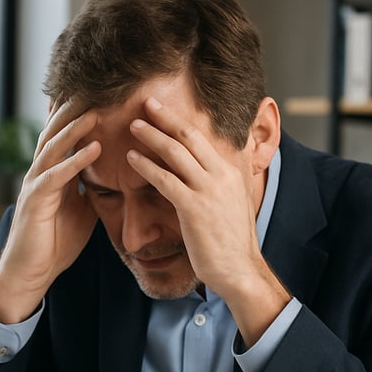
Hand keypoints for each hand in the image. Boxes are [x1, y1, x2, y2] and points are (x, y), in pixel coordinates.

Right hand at [0, 100, 100, 323]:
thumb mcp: (81, 210)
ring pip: (53, 148)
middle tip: (93, 87)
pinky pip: (57, 177)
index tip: (97, 93)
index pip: (63, 136)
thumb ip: (90, 189)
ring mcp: (35, 185)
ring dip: (75, 129)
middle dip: (72, 110)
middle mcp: (40, 172)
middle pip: (54, 132)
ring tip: (95, 111)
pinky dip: (75, 161)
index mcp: (52, 173)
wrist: (34, 272)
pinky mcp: (36, 202)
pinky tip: (94, 148)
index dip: (76, 114)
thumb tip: (112, 175)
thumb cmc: (56, 241)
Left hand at [126, 97, 289, 345]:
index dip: (179, 121)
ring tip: (133, 125)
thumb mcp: (234, 203)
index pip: (202, 138)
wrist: (239, 269)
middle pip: (189, 136)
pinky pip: (165, 179)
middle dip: (165, 116)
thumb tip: (214, 169)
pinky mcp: (194, 208)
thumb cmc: (232, 242)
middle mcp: (221, 175)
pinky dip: (146, 165)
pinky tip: (131, 158)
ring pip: (175, 152)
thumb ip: (223, 183)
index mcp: (230, 172)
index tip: (162, 109)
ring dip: (152, 135)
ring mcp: (208, 190)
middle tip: (146, 102)